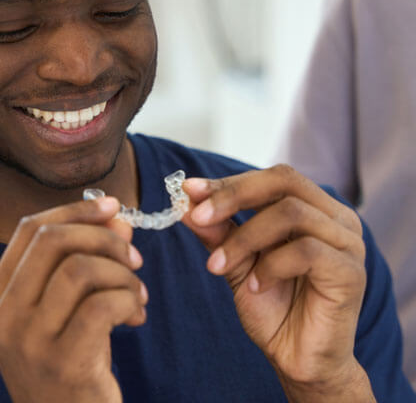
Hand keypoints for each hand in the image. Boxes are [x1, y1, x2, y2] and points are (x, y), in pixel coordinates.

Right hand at [0, 196, 146, 402]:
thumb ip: (88, 258)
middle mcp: (5, 315)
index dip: (74, 209)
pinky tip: (136, 314)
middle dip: (103, 236)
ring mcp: (30, 342)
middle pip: (52, 240)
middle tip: (133, 256)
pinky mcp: (63, 364)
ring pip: (80, 269)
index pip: (29, 229)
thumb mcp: (69, 307)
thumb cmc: (70, 362)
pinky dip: (128, 299)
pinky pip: (102, 305)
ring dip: (122, 273)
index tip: (113, 207)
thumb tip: (116, 218)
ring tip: (137, 293)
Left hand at [182, 164, 374, 401]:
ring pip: (290, 213)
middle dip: (234, 195)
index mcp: (311, 207)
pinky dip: (271, 265)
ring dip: (244, 238)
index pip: (270, 178)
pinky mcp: (351, 272)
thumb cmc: (272, 306)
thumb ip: (218, 232)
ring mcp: (348, 242)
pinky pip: (306, 250)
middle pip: (283, 180)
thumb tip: (187, 203)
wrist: (298, 360)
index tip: (189, 190)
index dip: (229, 182)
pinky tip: (257, 287)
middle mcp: (334, 217)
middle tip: (198, 217)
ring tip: (219, 265)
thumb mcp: (235, 263)